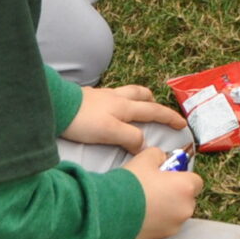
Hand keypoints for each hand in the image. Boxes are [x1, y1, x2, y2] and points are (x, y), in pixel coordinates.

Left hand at [64, 84, 185, 151]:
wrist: (57, 106)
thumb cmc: (83, 121)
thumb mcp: (109, 132)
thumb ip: (129, 137)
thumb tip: (144, 146)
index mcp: (125, 108)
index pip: (153, 112)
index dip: (169, 119)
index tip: (182, 125)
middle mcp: (117, 98)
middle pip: (143, 97)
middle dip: (157, 105)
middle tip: (165, 113)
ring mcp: (104, 96)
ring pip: (129, 92)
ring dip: (141, 97)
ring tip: (144, 102)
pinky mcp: (91, 96)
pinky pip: (113, 94)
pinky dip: (121, 98)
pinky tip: (113, 105)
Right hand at [126, 148, 202, 238]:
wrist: (108, 211)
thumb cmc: (129, 183)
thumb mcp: (145, 158)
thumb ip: (159, 155)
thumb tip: (163, 159)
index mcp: (186, 188)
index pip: (196, 181)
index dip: (183, 177)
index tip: (170, 176)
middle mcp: (185, 209)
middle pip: (187, 199)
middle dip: (175, 194)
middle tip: (156, 188)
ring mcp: (173, 227)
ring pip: (175, 214)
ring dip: (166, 209)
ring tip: (145, 202)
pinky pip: (163, 227)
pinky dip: (156, 222)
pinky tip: (140, 214)